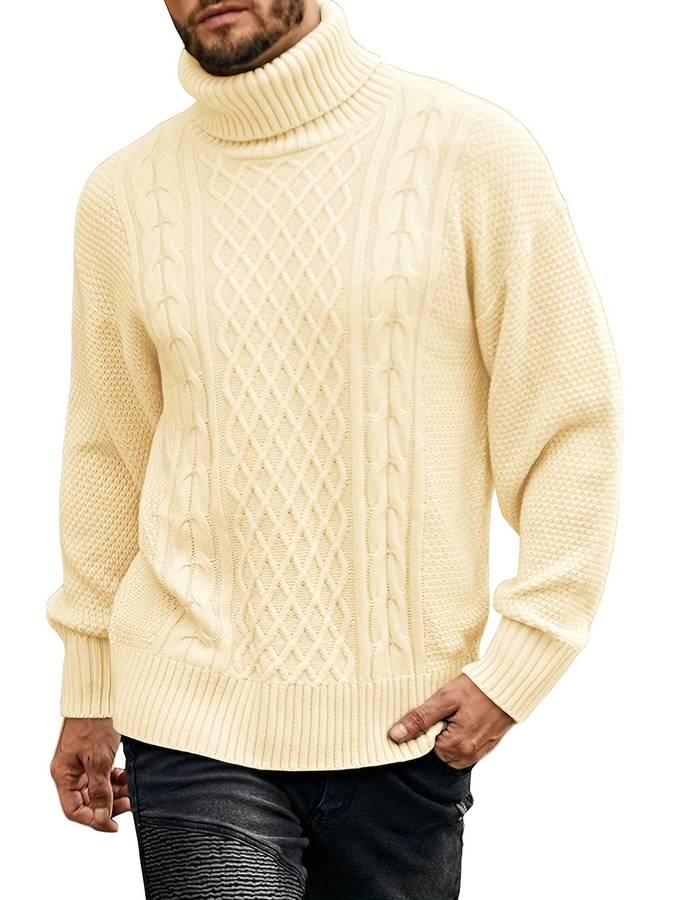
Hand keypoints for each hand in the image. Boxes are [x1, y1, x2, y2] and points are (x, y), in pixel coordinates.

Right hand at [49, 717, 129, 831]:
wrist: (101, 695)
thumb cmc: (94, 722)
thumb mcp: (99, 760)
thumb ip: (100, 791)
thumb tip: (102, 819)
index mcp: (63, 774)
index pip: (75, 810)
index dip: (94, 820)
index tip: (113, 825)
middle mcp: (70, 771)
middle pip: (87, 801)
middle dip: (108, 805)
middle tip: (129, 804)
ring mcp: (81, 764)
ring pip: (97, 789)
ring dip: (115, 793)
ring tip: (132, 791)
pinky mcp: (93, 756)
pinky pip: (103, 777)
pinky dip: (115, 780)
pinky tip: (127, 778)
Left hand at [387, 673, 515, 767]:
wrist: (509, 683)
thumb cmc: (477, 688)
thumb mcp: (444, 699)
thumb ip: (419, 719)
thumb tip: (395, 736)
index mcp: (456, 747)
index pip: (424, 749)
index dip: (422, 731)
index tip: (429, 715)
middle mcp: (468, 756)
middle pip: (438, 752)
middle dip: (436, 733)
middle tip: (444, 711)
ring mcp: (479, 753)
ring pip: (451, 750)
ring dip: (448, 734)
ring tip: (455, 713)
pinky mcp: (487, 746)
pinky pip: (465, 748)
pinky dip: (460, 735)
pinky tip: (464, 717)